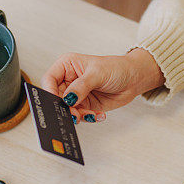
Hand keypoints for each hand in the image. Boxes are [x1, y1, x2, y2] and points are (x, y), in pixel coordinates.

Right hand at [40, 48, 165, 122]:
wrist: (133, 79)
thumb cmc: (116, 68)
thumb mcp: (97, 73)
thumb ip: (81, 86)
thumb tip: (68, 99)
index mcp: (66, 65)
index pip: (49, 80)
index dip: (50, 92)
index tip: (59, 103)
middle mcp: (68, 80)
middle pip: (56, 98)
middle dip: (65, 108)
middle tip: (74, 115)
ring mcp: (76, 94)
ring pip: (67, 109)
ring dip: (78, 115)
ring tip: (91, 115)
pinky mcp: (85, 105)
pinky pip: (80, 115)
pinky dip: (88, 117)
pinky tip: (99, 115)